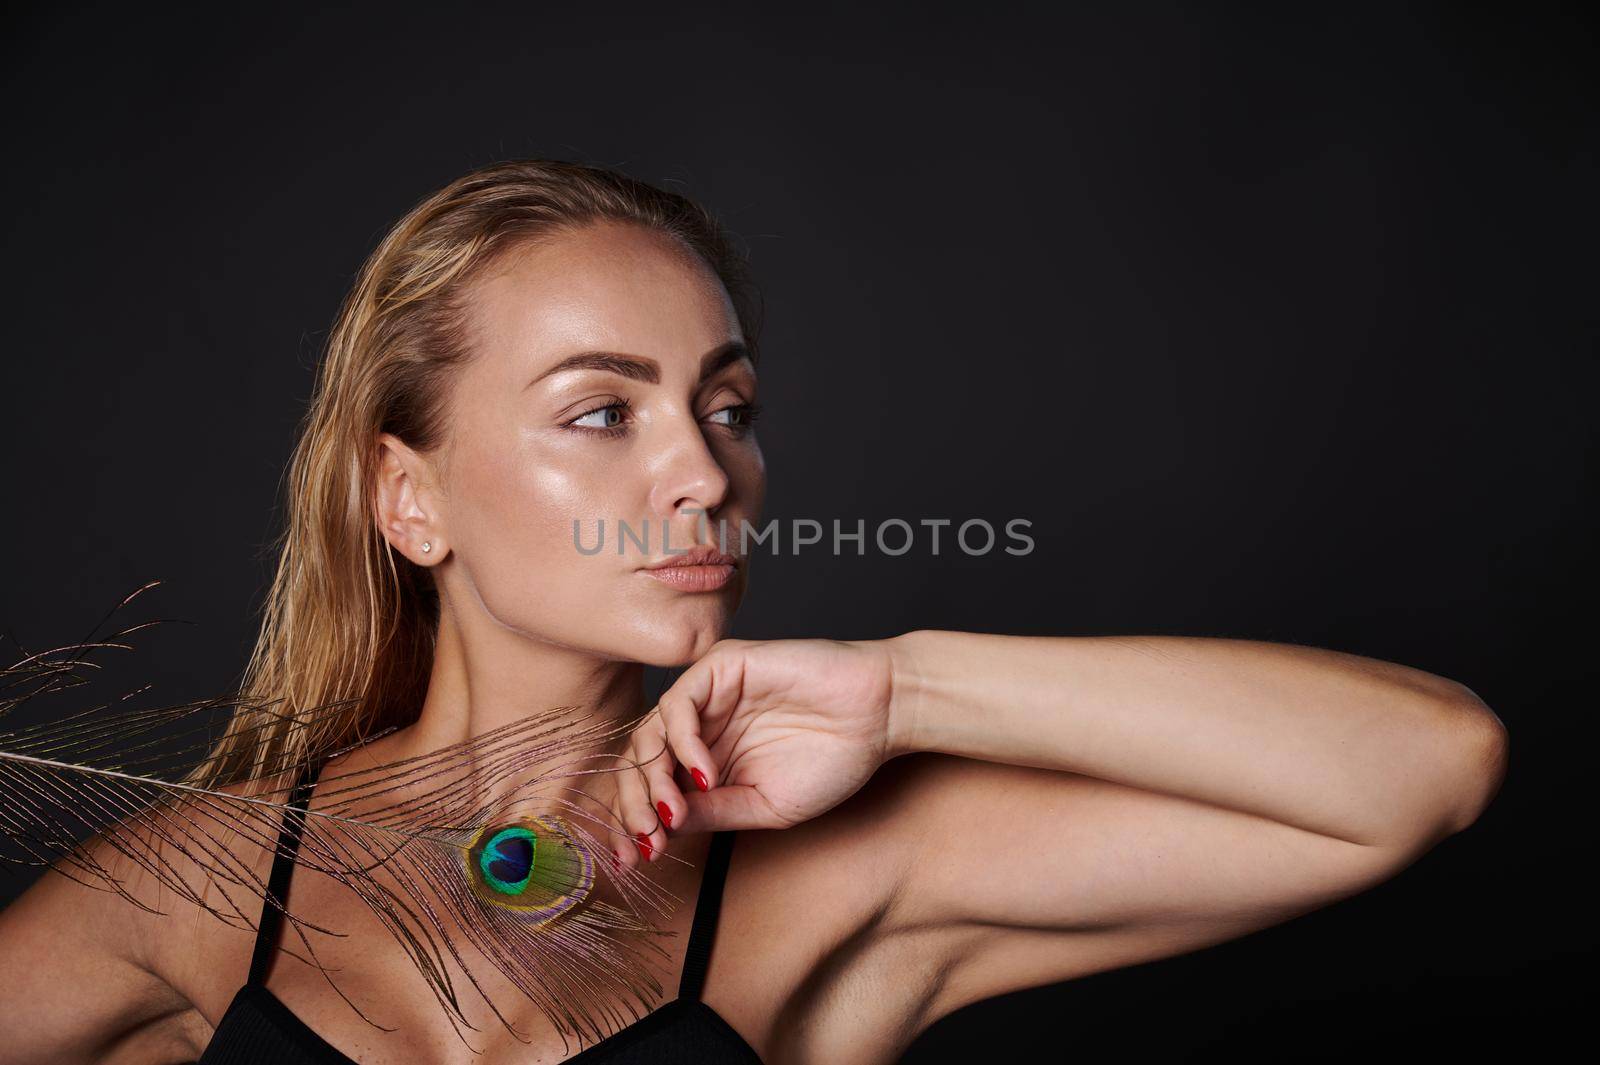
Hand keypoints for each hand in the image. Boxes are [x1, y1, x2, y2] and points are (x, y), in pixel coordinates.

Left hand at [603, 637, 902, 865]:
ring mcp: (708, 694)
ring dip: (651, 778)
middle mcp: (700, 724)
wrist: (880, 714)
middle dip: (633, 805)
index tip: (635, 860)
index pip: (651, 786)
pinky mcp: (722, 666)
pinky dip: (681, 742)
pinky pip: (680, 702)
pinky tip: (704, 773)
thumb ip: (713, 812)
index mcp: (706, 757)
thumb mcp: (765, 805)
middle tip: (646, 839)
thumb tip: (659, 830)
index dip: (635, 822)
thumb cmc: (834, 758)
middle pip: (639, 760)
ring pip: (649, 731)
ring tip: (671, 813)